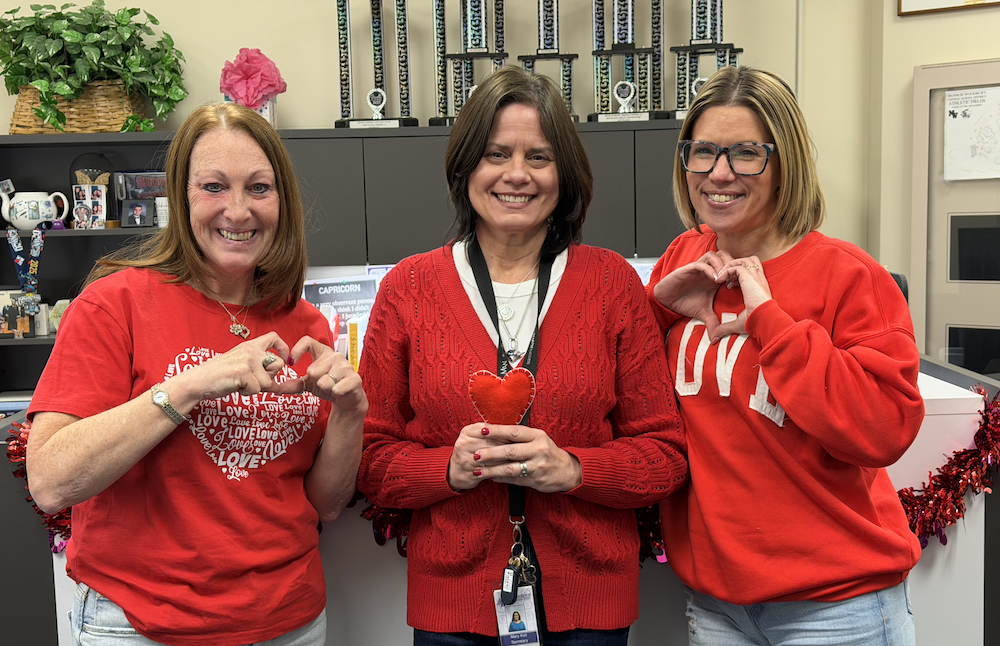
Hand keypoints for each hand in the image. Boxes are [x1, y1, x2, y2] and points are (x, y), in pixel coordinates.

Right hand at [179, 331, 291, 400]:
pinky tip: (236, 387)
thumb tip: (279, 387)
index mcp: (250, 345)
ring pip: (269, 381)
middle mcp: (250, 350)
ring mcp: (247, 360)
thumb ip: (260, 370)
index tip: (285, 361)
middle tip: (251, 380)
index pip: (274, 338)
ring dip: (256, 388)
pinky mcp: (243, 372)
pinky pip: (257, 389)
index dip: (284, 349)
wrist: (198, 381)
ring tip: (240, 383)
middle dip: (269, 378)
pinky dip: (248, 393)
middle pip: (278, 365)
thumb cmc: (219, 376)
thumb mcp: (242, 366)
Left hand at [275, 335, 366, 413]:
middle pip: (313, 368)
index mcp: (323, 352)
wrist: (348, 397)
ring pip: (325, 380)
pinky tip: (338, 392)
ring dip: (324, 388)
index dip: (297, 350)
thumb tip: (278, 388)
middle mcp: (335, 356)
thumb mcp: (310, 384)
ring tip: (330, 387)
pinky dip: (334, 392)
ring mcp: (346, 366)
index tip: (291, 363)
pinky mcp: (354, 378)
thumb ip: (295, 384)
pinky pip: (337, 387)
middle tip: (321, 383)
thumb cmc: (329, 386)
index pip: (307, 341)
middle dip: (314, 380)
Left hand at [448, 423, 581, 492]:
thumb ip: (519, 437)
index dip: (497, 431)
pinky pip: (513, 480)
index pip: (514, 432)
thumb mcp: (538, 439)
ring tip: (477, 470)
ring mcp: (537, 466)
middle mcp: (538, 450)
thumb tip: (493, 433)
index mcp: (537, 436)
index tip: (481, 430)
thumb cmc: (547, 451)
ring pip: (509, 468)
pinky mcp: (535, 480)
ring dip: (491, 470)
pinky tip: (490, 477)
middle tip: (475, 454)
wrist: (567, 471)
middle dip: (490, 453)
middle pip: (509, 451)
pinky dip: (500, 478)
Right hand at [652, 250, 733, 338]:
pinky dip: (710, 269)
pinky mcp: (689, 268)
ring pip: (715, 255)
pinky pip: (702, 263)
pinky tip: (714, 279)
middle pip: (726, 255)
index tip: (741, 285)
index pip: (731, 265)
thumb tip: (718, 337)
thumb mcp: (702, 313)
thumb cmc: (684, 303)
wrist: (666, 302)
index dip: (738, 272)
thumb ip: (713, 321)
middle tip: (734, 278)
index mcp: (715, 277)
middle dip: (732, 264)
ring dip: (722, 265)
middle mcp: (708, 270)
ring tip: (724, 279)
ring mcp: (699, 268)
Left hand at [711, 256, 772, 340]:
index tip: (729, 286)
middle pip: (749, 260)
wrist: (764, 318)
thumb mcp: (737, 323)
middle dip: (735, 265)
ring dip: (729, 266)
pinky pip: (735, 266)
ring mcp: (755, 275)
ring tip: (720, 278)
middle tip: (725, 279)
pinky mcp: (749, 276)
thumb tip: (714, 337)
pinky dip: (726, 270)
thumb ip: (725, 327)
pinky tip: (719, 280)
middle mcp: (759, 278)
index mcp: (760, 286)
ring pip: (742, 260)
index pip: (751, 270)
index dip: (738, 275)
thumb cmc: (756, 322)